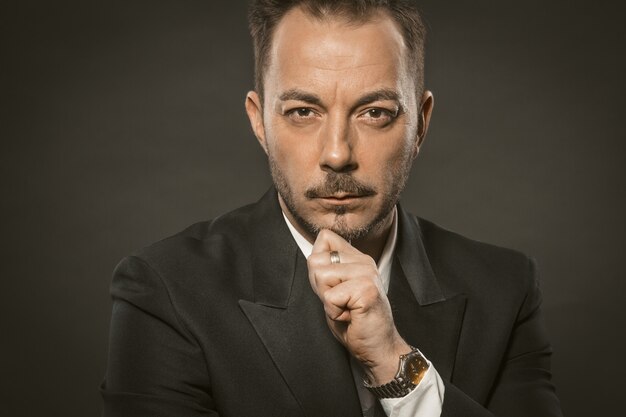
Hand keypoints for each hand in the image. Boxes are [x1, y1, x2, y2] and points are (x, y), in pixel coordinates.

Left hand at [307, 229, 410, 383]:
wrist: (378, 348)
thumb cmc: (355, 322)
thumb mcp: (334, 291)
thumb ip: (325, 270)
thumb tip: (312, 256)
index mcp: (357, 258)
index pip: (324, 238)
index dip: (317, 265)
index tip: (333, 287)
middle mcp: (364, 261)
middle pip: (315, 260)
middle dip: (320, 287)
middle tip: (341, 302)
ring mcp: (367, 273)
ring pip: (321, 277)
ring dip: (327, 301)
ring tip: (346, 309)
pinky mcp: (366, 289)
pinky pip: (330, 297)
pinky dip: (334, 313)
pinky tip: (351, 316)